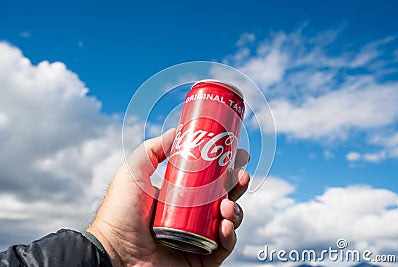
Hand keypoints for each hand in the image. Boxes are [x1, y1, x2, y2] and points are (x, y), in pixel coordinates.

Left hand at [87, 128, 249, 266]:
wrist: (112, 252)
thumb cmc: (119, 212)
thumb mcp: (133, 172)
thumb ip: (152, 149)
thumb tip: (176, 131)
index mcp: (180, 197)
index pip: (209, 181)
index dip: (226, 169)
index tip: (238, 154)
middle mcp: (191, 216)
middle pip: (223, 198)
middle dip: (237, 186)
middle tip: (242, 176)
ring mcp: (197, 238)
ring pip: (227, 222)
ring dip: (235, 211)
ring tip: (226, 206)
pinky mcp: (200, 259)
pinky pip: (223, 248)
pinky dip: (230, 237)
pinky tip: (225, 227)